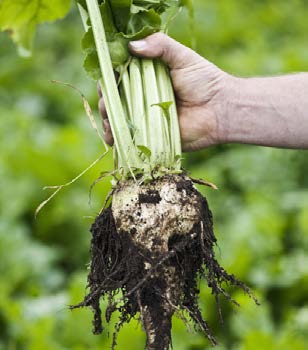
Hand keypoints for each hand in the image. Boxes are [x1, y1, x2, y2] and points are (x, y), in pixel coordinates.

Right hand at [99, 33, 231, 150]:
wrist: (220, 111)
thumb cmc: (204, 81)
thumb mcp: (182, 56)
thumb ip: (160, 45)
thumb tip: (131, 46)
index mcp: (146, 78)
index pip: (119, 77)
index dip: (109, 78)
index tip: (108, 79)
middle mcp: (142, 98)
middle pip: (113, 100)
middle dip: (106, 103)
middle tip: (108, 104)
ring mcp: (144, 118)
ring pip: (117, 120)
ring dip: (108, 121)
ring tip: (109, 121)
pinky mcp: (149, 137)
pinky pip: (128, 139)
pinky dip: (116, 139)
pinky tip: (112, 138)